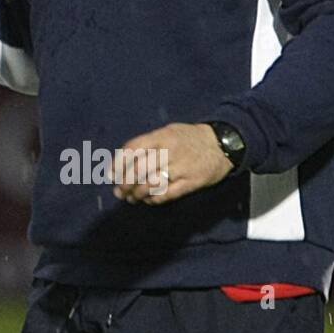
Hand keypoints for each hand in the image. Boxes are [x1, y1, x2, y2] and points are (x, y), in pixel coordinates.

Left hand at [112, 122, 232, 205]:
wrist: (223, 143)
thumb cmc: (189, 138)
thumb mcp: (168, 132)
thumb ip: (148, 144)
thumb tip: (123, 161)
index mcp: (161, 137)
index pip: (132, 149)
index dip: (118, 164)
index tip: (111, 175)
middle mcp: (169, 151)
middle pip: (139, 169)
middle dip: (125, 183)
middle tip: (119, 191)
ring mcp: (181, 167)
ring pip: (152, 184)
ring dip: (137, 194)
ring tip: (131, 198)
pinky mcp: (192, 182)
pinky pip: (168, 194)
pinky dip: (154, 199)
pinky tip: (148, 200)